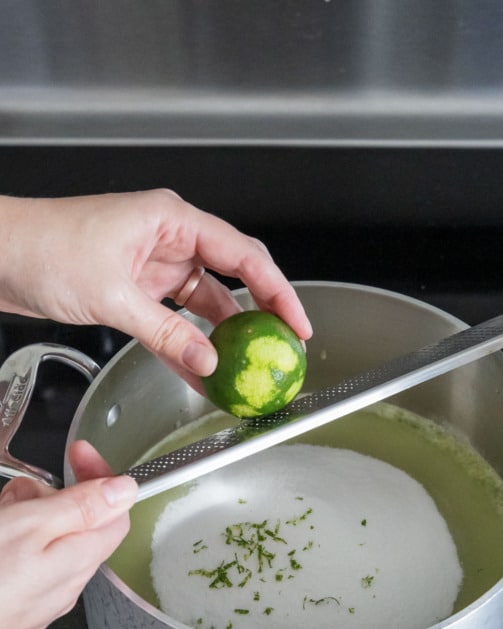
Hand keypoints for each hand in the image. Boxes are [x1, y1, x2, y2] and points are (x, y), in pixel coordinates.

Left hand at [0, 189, 311, 389]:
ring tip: (245, 368)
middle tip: (283, 347)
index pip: (244, 256)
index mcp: (172, 220)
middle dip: (260, 314)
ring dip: (222, 338)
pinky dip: (187, 345)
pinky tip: (201, 372)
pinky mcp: (137, 288)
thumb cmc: (43, 247)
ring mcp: (154, 265)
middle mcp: (169, 239)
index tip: (297, 324)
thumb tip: (208, 362)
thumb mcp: (113, 296)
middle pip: (233, 278)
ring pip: (204, 304)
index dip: (278, 292)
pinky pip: (175, 321)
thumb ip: (167, 333)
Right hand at [0, 442, 135, 628]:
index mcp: (79, 559)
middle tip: (14, 495)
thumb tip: (127, 489)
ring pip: (46, 542)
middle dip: (49, 496)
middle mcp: (67, 584)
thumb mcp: (29, 526)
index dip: (100, 476)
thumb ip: (82, 506)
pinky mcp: (14, 609)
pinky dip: (9, 542)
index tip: (77, 453)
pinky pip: (24, 564)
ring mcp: (39, 600)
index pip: (116, 510)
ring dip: (23, 518)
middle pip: (78, 523)